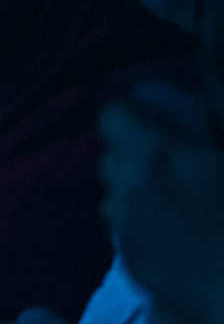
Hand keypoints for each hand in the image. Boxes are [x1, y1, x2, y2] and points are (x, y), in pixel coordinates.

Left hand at [100, 86, 223, 323]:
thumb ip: (220, 104)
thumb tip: (208, 56)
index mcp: (158, 157)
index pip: (112, 115)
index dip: (135, 112)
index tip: (163, 121)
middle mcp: (130, 191)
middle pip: (111, 156)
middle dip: (136, 154)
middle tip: (180, 164)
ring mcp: (128, 232)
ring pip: (115, 196)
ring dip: (136, 192)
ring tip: (180, 203)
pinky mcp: (134, 267)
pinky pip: (124, 232)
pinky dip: (143, 227)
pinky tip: (181, 239)